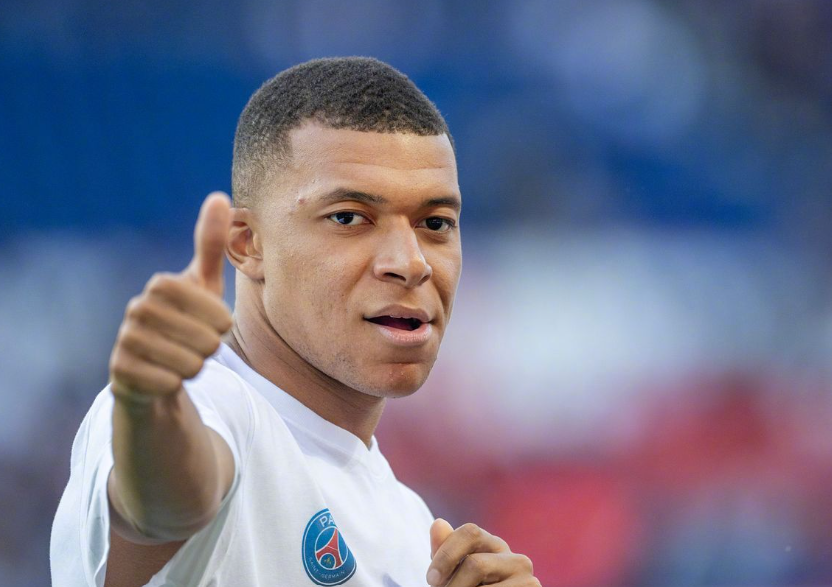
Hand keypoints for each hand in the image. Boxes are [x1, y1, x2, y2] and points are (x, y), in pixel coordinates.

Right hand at [109, 192, 232, 402]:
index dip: (222, 322)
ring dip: (195, 367)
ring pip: (189, 365)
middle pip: (205, 340)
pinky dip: (175, 385)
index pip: (214, 310)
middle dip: (210, 348)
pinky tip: (165, 377)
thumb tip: (219, 195)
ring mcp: (125, 341)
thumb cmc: (186, 320)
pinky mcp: (119, 374)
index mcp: (160, 285)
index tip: (216, 323)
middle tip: (197, 344)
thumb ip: (212, 244)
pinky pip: (168, 386)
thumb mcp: (204, 284)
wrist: (154, 365)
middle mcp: (136, 309)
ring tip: (182, 359)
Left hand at [427, 519, 538, 586]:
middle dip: (453, 584)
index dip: (447, 554)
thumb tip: (438, 523)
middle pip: (475, 564)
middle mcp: (516, 559)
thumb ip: (445, 551)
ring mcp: (528, 579)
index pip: (470, 532)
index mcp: (495, 546)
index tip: (431, 579)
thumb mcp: (454, 573)